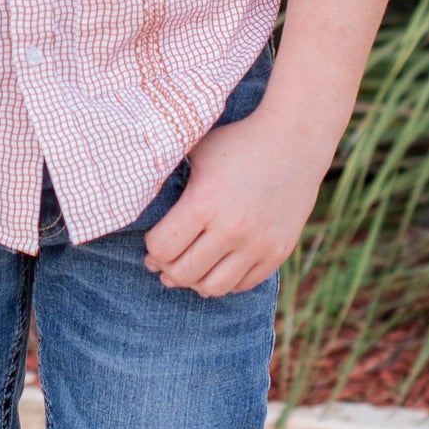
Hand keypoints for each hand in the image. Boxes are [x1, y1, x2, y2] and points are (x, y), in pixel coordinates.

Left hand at [142, 104, 327, 297]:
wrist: (295, 140)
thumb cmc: (238, 142)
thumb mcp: (197, 150)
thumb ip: (168, 176)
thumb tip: (134, 195)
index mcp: (204, 202)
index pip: (162, 248)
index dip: (151, 249)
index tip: (153, 243)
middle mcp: (232, 229)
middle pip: (183, 273)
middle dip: (167, 270)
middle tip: (164, 264)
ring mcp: (258, 244)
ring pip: (213, 288)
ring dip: (195, 282)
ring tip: (191, 269)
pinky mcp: (278, 251)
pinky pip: (243, 285)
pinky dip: (226, 282)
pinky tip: (218, 266)